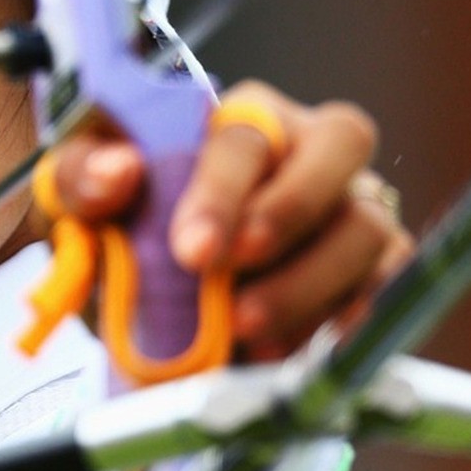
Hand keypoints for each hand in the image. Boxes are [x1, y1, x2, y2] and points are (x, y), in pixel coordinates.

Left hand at [52, 79, 409, 361]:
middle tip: (237, 278)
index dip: (222, 192)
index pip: (244, 135)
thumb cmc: (125, 234)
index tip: (191, 253)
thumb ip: (84, 178)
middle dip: (290, 212)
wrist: (149, 311)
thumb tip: (117, 171)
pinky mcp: (375, 268)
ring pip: (365, 225)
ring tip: (250, 332)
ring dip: (308, 285)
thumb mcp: (82, 204)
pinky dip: (350, 321)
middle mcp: (306, 149)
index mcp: (237, 119)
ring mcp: (349, 206)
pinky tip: (303, 352)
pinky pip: (388, 285)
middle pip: (342, 141)